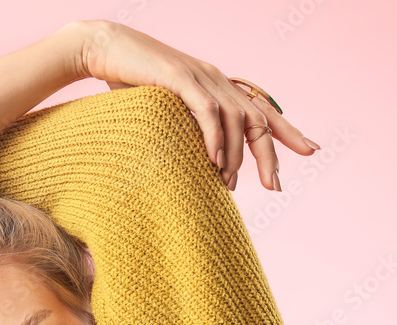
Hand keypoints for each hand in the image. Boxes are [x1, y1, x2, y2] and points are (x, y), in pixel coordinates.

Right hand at [75, 20, 319, 191]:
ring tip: (229, 184)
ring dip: (236, 155)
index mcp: (217, 85)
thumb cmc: (130, 80)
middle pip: (257, 119)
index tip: (310, 150)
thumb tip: (192, 157)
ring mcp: (201, 77)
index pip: (261, 109)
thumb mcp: (163, 107)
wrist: (106, 48)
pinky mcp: (180, 78)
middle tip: (274, 186)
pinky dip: (215, 138)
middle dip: (270, 154)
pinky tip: (216, 162)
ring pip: (235, 119)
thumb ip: (182, 125)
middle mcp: (217, 79)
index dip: (287, 130)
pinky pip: (208, 111)